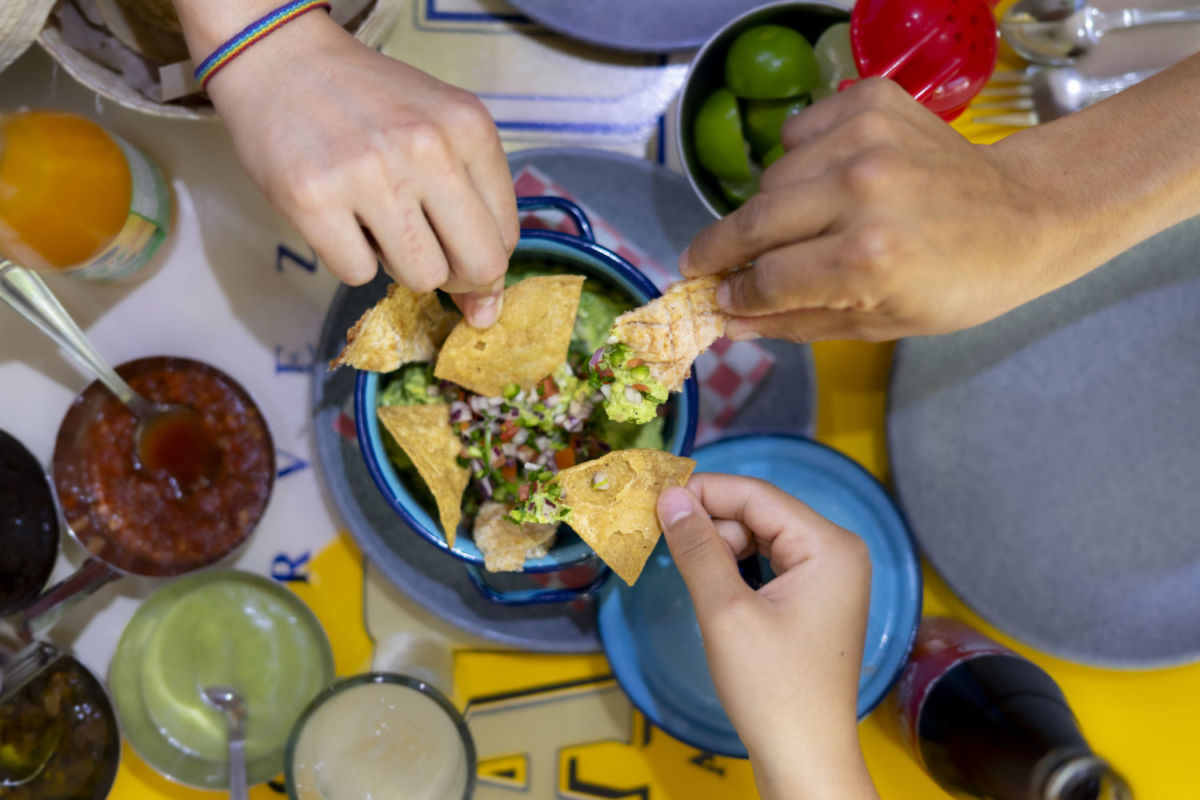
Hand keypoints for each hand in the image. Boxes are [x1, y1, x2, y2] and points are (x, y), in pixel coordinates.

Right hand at [184, 9, 518, 325]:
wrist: (283, 60)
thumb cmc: (371, 103)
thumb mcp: (441, 132)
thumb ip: (475, 210)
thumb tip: (486, 311)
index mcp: (469, 128)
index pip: (506, 236)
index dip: (483, 257)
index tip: (456, 248)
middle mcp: (427, 148)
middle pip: (478, 267)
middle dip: (454, 275)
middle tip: (422, 246)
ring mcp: (369, 175)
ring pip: (421, 278)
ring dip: (399, 264)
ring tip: (376, 219)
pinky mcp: (313, 199)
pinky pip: (357, 275)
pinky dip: (349, 257)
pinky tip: (339, 216)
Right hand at [657, 475, 877, 799]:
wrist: (805, 759)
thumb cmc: (773, 689)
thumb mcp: (725, 612)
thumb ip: (697, 547)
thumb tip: (670, 497)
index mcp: (829, 546)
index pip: (757, 495)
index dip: (703, 492)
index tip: (654, 499)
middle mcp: (837, 553)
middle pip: (760, 514)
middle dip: (710, 524)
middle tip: (663, 544)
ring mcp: (829, 579)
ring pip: (760, 539)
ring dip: (720, 549)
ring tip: (689, 574)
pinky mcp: (814, 602)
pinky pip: (769, 565)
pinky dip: (735, 570)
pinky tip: (711, 587)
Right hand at [681, 78, 1082, 341]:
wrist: (1025, 214)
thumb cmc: (957, 284)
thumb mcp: (880, 324)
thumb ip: (795, 322)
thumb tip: (727, 321)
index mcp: (867, 259)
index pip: (764, 280)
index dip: (733, 295)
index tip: (714, 299)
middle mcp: (862, 191)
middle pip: (753, 223)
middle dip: (718, 249)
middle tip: (700, 263)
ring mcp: (867, 139)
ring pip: (771, 178)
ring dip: (772, 208)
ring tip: (802, 224)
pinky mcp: (871, 101)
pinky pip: (797, 134)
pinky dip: (800, 160)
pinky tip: (831, 180)